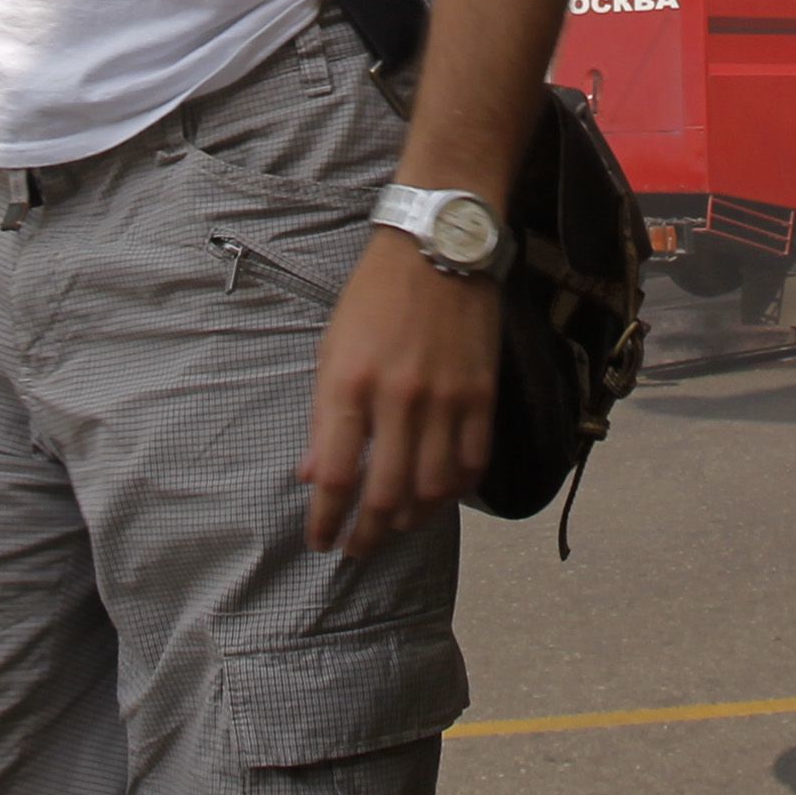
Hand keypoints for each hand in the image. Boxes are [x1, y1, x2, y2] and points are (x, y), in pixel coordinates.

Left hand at [301, 230, 499, 557]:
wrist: (437, 246)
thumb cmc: (375, 295)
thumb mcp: (332, 349)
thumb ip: (325, 417)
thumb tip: (314, 476)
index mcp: (350, 384)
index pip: (334, 477)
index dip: (325, 521)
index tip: (321, 541)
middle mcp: (397, 398)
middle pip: (384, 495)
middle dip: (367, 535)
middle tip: (357, 549)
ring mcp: (444, 398)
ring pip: (432, 489)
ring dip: (411, 520)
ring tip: (397, 526)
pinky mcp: (481, 394)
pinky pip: (472, 463)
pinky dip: (455, 492)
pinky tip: (440, 496)